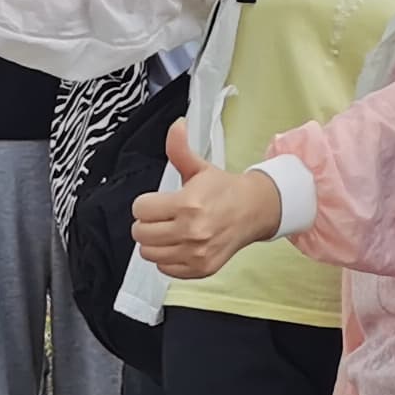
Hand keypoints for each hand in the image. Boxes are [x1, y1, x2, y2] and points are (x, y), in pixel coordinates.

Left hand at [133, 120, 281, 279]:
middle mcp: (192, 231)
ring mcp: (196, 253)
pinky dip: (167, 258)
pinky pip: (165, 268)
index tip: (156, 202)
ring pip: (149, 253)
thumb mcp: (200, 167)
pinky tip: (178, 245)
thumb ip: (180, 148)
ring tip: (167, 231)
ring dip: (154, 241)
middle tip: (160, 217)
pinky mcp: (201, 269)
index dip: (145, 203)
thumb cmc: (224, 190)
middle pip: (141, 233)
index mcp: (188, 203)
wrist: (254, 211)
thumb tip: (177, 125)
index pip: (141, 209)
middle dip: (146, 222)